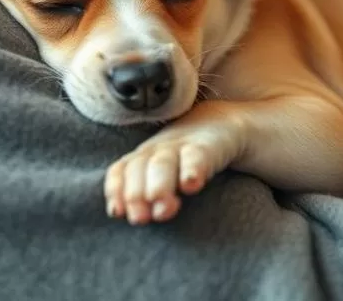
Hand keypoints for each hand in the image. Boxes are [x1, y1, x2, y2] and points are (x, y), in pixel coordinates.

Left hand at [105, 105, 243, 224]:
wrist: (226, 123)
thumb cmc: (190, 159)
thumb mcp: (166, 174)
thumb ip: (148, 197)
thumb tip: (125, 217)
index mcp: (144, 157)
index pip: (121, 170)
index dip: (116, 189)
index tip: (117, 212)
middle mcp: (158, 150)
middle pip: (138, 167)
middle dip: (134, 194)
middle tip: (141, 219)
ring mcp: (182, 145)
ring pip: (163, 162)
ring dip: (159, 186)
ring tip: (163, 210)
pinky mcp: (209, 145)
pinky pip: (196, 155)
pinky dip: (192, 169)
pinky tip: (191, 185)